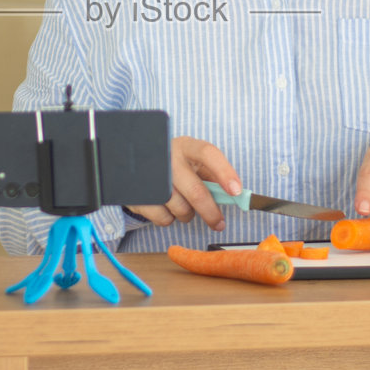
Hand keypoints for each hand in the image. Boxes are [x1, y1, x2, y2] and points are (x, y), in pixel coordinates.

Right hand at [125, 135, 240, 231]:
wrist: (133, 163)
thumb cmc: (175, 165)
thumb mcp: (192, 162)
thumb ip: (212, 175)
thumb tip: (235, 195)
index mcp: (186, 146)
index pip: (208, 154)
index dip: (224, 172)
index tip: (236, 191)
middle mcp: (168, 158)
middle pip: (195, 191)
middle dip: (211, 212)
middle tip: (219, 223)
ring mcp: (151, 176)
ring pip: (180, 208)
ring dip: (187, 214)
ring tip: (183, 205)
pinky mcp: (139, 194)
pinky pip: (164, 218)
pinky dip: (170, 218)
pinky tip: (166, 206)